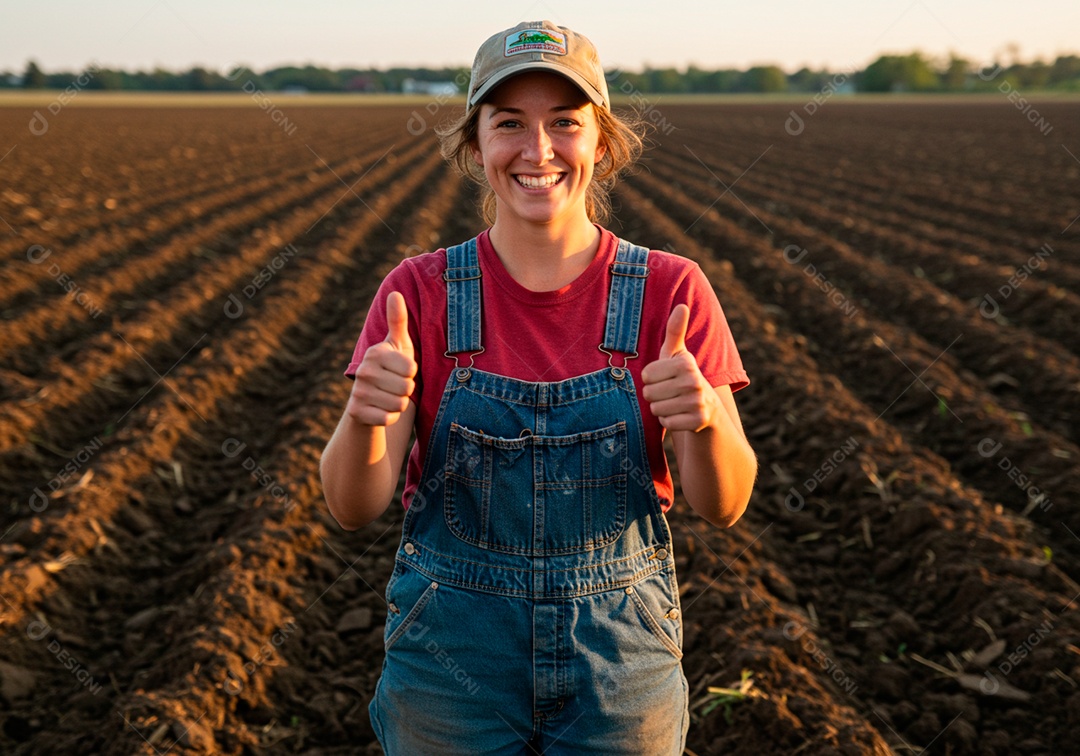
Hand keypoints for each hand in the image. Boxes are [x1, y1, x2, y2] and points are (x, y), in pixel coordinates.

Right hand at [347, 291, 416, 425]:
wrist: (369, 402)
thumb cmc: (390, 369)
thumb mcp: (397, 344)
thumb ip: (398, 320)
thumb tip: (395, 293)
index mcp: (375, 353)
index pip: (411, 368)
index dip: (411, 373)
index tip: (400, 371)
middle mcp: (363, 371)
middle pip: (407, 387)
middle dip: (406, 391)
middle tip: (393, 386)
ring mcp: (358, 392)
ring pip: (399, 404)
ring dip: (398, 404)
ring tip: (387, 397)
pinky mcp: (357, 413)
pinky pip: (388, 418)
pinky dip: (389, 417)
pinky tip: (379, 410)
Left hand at [641, 304, 719, 431]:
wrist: (707, 407)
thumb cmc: (682, 376)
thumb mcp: (677, 354)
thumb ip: (675, 331)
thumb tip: (681, 305)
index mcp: (686, 363)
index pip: (646, 375)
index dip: (651, 379)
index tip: (665, 378)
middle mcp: (694, 382)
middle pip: (649, 394)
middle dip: (655, 396)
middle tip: (669, 393)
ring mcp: (698, 403)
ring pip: (656, 409)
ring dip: (661, 409)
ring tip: (674, 403)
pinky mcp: (698, 422)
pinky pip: (666, 423)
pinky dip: (669, 421)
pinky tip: (680, 415)